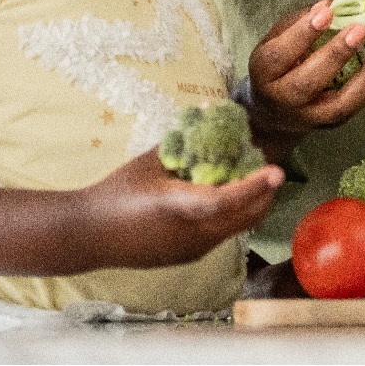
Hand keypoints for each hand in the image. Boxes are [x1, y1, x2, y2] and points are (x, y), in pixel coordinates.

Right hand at [80, 149, 283, 268]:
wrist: (89, 236)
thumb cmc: (117, 192)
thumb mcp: (150, 160)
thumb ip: (184, 138)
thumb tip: (209, 109)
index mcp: (180, 207)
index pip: (227, 200)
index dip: (254, 186)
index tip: (276, 171)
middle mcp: (193, 234)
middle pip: (245, 218)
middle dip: (262, 194)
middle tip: (265, 168)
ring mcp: (193, 250)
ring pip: (237, 228)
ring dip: (249, 205)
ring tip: (246, 179)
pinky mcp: (190, 256)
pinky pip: (222, 234)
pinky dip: (232, 215)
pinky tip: (222, 197)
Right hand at [245, 1, 364, 143]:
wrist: (273, 113)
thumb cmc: (277, 66)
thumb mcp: (275, 41)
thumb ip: (297, 23)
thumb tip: (327, 5)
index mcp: (263, 73)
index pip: (280, 55)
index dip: (303, 33)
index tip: (327, 11)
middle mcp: (282, 100)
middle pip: (307, 82)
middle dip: (336, 54)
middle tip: (360, 28)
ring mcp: (308, 117)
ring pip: (339, 104)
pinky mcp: (329, 124)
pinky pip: (354, 107)